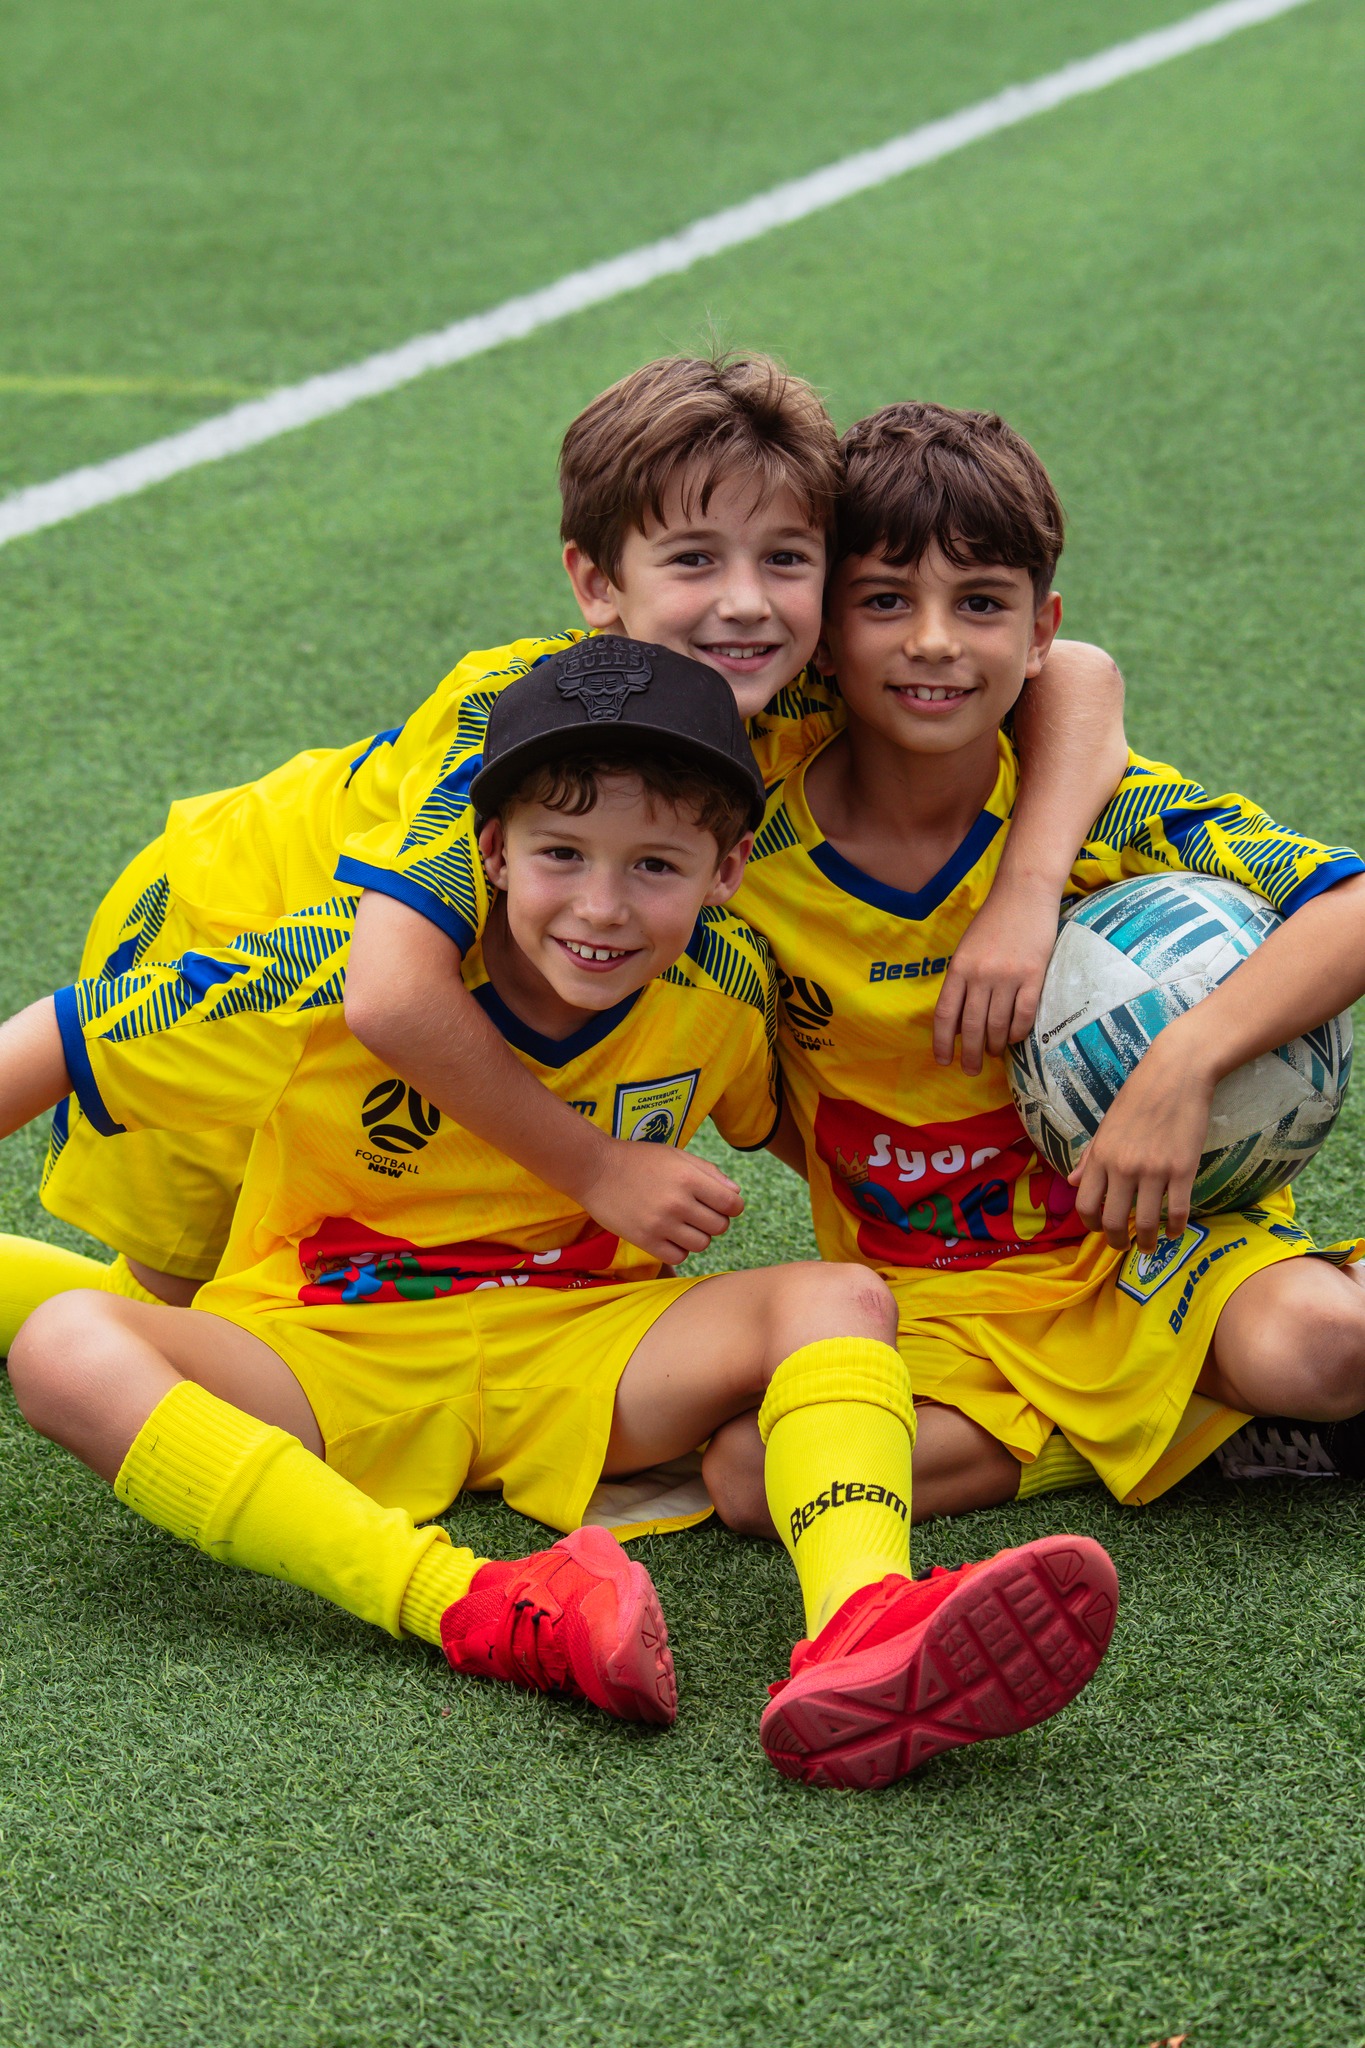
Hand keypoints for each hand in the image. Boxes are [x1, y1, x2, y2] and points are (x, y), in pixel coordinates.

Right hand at [579, 1139, 743, 1264]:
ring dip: (698, 1236)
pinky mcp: (645, 1241)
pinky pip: (678, 1257)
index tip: (722, 1204)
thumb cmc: (638, 1160)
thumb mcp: (676, 1155)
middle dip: (715, 1220)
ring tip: (683, 1224)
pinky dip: (679, 1249)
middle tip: (698, 1212)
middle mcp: (677, 1203)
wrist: (595, 1170)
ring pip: (702, 1244)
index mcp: (689, 1178)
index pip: (732, 1204)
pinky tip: (670, 1235)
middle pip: (720, 1227)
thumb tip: (736, 1194)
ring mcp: (660, 1224)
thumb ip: (709, 1172)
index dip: (733, 1206)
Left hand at [934, 881, 1061, 1075]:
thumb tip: (958, 1020)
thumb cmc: (993, 921)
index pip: (945, 1014)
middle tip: (970, 1070)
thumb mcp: (966, 949)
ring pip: (998, 1025)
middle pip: (972, 1026)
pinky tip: (1013, 1039)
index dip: (942, 1042)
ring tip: (992, 1054)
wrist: (1024, 894)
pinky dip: (1017, 1033)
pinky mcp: (1034, 976)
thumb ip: (961, 981)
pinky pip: (1023, 1016)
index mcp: (959, 968)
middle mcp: (980, 975)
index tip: (943, 1060)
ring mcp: (1008, 977)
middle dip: (970, 1054)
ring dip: (994, 1046)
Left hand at [1069, 1034, 1214, 1251]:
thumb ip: (1091, 1156)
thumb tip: (1071, 1182)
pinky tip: (1174, 1232)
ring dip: (1147, 1242)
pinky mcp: (1183, 1169)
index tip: (1100, 1230)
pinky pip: (1178, 1211)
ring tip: (1150, 1246)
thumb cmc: (1139, 1095)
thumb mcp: (1107, 1125)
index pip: (1085, 1204)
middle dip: (1117, 1241)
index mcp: (1101, 1156)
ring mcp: (1154, 1170)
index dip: (1091, 1224)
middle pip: (1114, 1221)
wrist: (1176, 1073)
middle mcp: (1123, 1167)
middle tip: (1124, 1246)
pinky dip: (1175, 1229)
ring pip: (1147, 1222)